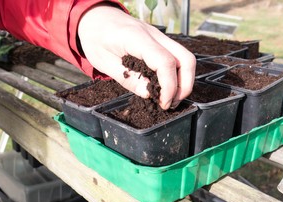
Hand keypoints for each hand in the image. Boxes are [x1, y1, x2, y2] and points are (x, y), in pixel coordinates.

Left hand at [78, 4, 195, 109]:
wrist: (96, 16)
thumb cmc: (96, 38)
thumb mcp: (104, 63)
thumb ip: (128, 79)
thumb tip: (149, 94)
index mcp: (136, 38)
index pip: (165, 62)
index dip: (169, 86)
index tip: (163, 103)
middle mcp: (154, 35)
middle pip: (185, 59)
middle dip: (184, 86)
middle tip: (170, 103)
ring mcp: (160, 37)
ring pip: (186, 58)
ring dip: (184, 81)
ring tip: (170, 98)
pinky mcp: (161, 42)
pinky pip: (178, 57)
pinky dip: (177, 74)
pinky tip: (165, 87)